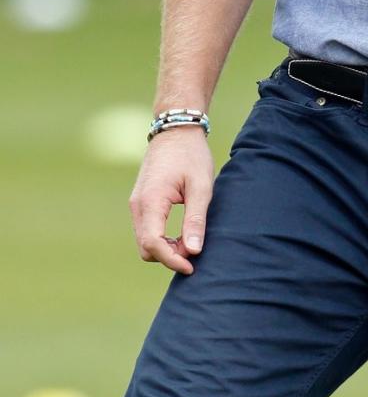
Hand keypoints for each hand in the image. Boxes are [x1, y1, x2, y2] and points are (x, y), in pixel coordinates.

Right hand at [129, 127, 213, 274]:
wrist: (176, 130)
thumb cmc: (191, 155)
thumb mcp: (201, 185)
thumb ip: (196, 219)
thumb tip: (193, 251)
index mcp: (150, 201)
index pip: (153, 244)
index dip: (171, 260)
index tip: (192, 266)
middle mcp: (137, 205)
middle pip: (146, 248)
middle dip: (169, 256)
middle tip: (195, 251)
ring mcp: (136, 204)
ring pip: (145, 241)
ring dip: (165, 248)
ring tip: (190, 241)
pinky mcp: (141, 202)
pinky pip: (146, 230)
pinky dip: (161, 238)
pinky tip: (181, 233)